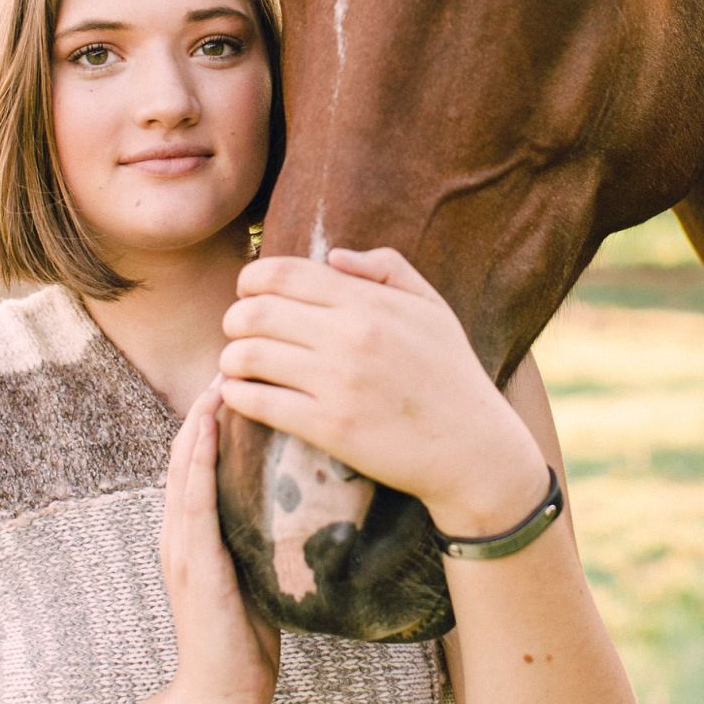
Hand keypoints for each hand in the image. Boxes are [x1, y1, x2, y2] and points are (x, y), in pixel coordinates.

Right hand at [160, 383, 280, 703]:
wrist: (224, 696)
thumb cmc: (251, 634)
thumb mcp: (261, 567)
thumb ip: (268, 530)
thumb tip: (309, 492)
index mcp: (197, 527)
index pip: (204, 454)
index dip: (219, 409)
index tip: (248, 369)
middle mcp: (181, 528)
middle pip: (191, 447)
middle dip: (211, 401)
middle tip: (237, 355)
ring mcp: (181, 545)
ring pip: (185, 464)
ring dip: (200, 418)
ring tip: (222, 375)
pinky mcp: (191, 565)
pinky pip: (191, 500)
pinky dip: (196, 459)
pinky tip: (206, 428)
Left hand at [218, 248, 546, 533]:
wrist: (473, 448)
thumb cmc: (451, 373)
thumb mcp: (432, 307)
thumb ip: (386, 268)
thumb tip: (334, 255)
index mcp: (368, 302)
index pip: (282, 273)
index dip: (251, 279)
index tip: (248, 293)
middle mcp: (349, 337)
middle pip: (255, 312)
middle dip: (233, 318)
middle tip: (237, 331)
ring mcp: (337, 384)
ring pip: (249, 357)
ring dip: (230, 359)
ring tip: (236, 365)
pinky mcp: (330, 428)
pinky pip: (260, 403)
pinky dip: (237, 396)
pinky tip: (240, 395)